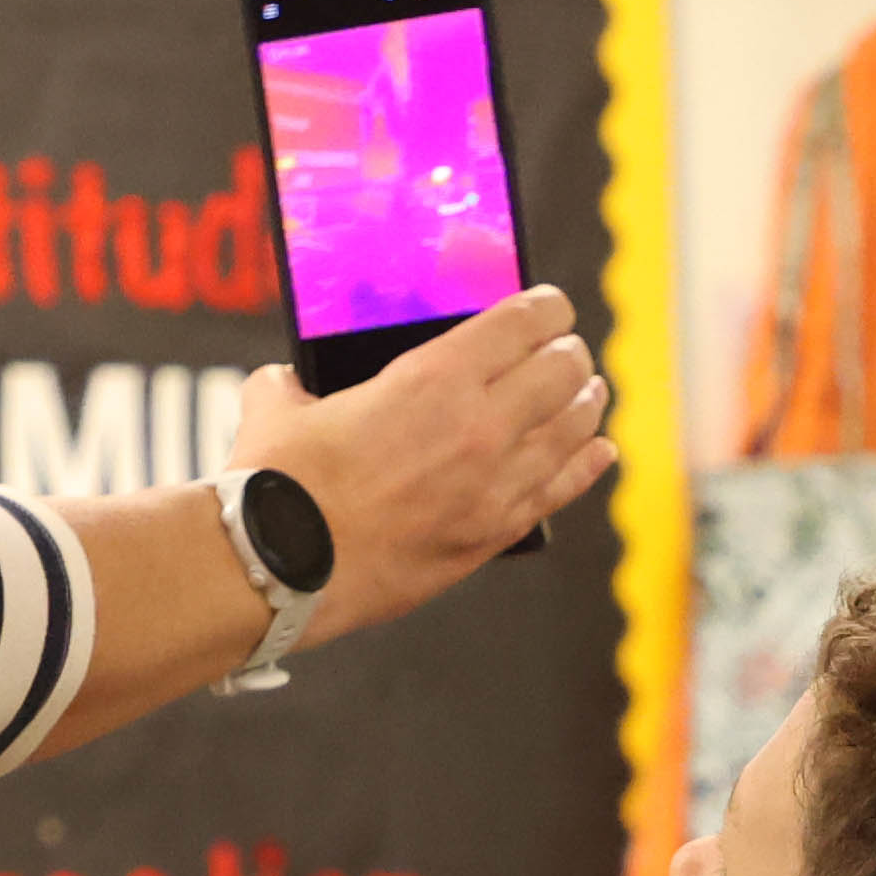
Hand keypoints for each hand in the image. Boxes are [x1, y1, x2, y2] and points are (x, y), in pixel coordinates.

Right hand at [229, 285, 618, 642]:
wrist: (276, 569)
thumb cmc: (275, 487)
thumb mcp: (278, 407)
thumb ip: (292, 384)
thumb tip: (285, 384)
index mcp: (433, 377)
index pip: (522, 323)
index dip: (546, 306)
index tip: (550, 305)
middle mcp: (479, 426)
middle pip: (561, 371)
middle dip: (568, 352)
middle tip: (566, 349)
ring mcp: (494, 485)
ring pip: (573, 429)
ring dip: (586, 403)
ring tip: (590, 391)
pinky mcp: (492, 535)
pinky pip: (560, 490)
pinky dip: (586, 465)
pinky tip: (600, 451)